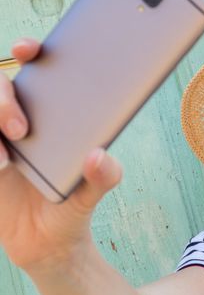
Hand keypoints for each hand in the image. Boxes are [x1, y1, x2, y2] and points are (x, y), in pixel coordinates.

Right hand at [0, 38, 122, 271]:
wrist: (46, 244)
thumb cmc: (71, 208)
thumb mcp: (92, 194)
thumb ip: (103, 177)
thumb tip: (100, 156)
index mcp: (53, 116)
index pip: (37, 72)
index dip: (28, 51)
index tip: (29, 50)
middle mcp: (20, 121)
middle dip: (2, 98)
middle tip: (21, 129)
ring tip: (5, 159)